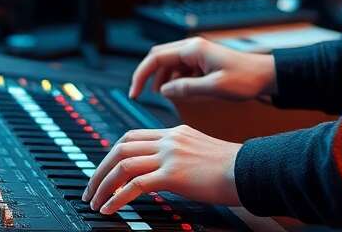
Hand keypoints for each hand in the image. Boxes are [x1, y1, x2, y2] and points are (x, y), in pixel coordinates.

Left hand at [81, 125, 240, 213]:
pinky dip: (117, 197)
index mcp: (175, 133)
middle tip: (90, 189)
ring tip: (95, 202)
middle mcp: (169, 139)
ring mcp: (170, 155)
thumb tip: (164, 173)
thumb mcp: (201, 153)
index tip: (104, 171)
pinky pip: (135, 184)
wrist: (251, 170)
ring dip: (103, 185)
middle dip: (100, 169)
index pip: (132, 136)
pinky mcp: (173, 174)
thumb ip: (180, 156)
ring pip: (122, 164)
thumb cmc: (232, 168)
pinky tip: (110, 208)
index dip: (112, 153)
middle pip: (120, 147)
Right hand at [128, 37, 276, 100]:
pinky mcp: (204, 63)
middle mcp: (193, 48)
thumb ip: (186, 89)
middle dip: (148, 76)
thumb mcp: (213, 88)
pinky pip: (182, 69)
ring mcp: (198, 54)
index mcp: (193, 49)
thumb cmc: (245, 79)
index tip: (135, 93)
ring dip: (162, 79)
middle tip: (140, 95)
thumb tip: (163, 91)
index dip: (141, 75)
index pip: (156, 58)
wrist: (267, 76)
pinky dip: (175, 81)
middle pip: (159, 58)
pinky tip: (179, 93)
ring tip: (162, 97)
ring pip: (170, 64)